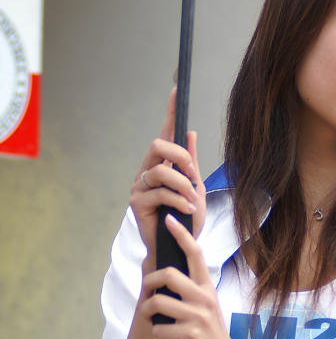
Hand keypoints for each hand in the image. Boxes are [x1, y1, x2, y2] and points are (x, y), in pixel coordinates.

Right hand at [132, 88, 205, 261]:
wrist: (178, 247)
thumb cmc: (186, 220)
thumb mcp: (194, 189)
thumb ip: (190, 163)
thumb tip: (189, 132)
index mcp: (162, 165)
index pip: (166, 135)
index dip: (170, 112)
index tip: (176, 91)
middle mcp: (147, 172)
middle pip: (158, 146)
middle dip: (179, 156)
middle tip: (193, 173)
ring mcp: (140, 187)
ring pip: (161, 172)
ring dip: (183, 185)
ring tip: (192, 202)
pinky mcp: (137, 204)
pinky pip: (160, 193)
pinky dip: (179, 201)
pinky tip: (188, 211)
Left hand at [140, 214, 234, 338]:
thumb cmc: (210, 333)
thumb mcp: (206, 306)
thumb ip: (192, 289)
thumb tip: (169, 273)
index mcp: (206, 287)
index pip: (195, 253)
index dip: (181, 234)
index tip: (169, 219)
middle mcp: (203, 298)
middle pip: (169, 274)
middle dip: (150, 281)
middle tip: (149, 291)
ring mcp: (198, 317)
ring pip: (158, 302)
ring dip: (147, 311)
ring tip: (151, 317)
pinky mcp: (190, 336)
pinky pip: (160, 329)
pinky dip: (156, 333)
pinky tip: (164, 336)